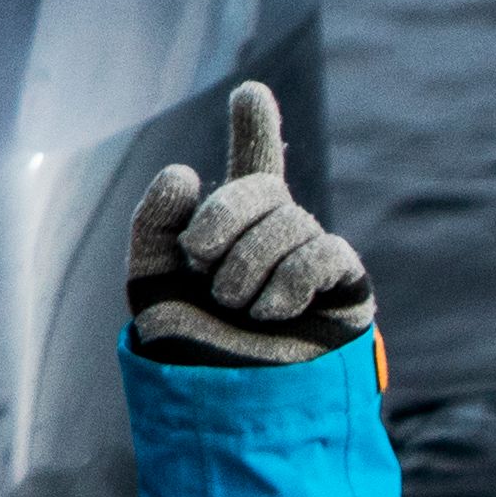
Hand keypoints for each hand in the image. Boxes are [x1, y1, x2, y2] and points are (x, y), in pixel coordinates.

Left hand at [128, 81, 372, 364]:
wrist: (224, 407)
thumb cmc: (190, 351)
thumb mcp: (151, 282)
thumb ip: (154, 224)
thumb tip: (184, 172)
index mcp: (233, 229)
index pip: (251, 166)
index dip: (255, 126)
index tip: (249, 90)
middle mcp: (277, 236)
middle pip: (260, 187)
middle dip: (221, 219)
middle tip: (201, 266)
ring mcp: (312, 260)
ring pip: (289, 222)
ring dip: (247, 266)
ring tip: (236, 307)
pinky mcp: (344, 290)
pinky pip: (322, 255)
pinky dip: (288, 282)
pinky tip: (272, 313)